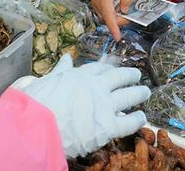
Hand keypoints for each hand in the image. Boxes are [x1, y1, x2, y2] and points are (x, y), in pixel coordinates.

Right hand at [15, 54, 150, 157]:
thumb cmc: (38, 101)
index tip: (111, 69)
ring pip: (129, 96)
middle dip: (130, 75)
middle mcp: (96, 87)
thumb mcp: (47, 79)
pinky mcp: (109, 126)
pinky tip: (142, 117)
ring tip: (145, 92)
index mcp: (80, 75)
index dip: (107, 69)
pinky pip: (129, 122)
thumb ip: (60, 70)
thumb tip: (66, 58)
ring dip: (139, 93)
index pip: (98, 68)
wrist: (38, 124)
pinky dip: (137, 119)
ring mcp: (105, 105)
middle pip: (119, 77)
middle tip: (136, 75)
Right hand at [90, 0, 132, 40]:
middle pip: (109, 19)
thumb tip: (126, 10)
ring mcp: (96, 4)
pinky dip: (114, 12)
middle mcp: (97, 3)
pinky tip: (120, 5)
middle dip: (121, 19)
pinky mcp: (97, 5)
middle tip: (131, 12)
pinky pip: (106, 13)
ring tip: (125, 6)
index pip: (109, 16)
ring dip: (117, 16)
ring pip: (108, 17)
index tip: (117, 37)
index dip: (113, 28)